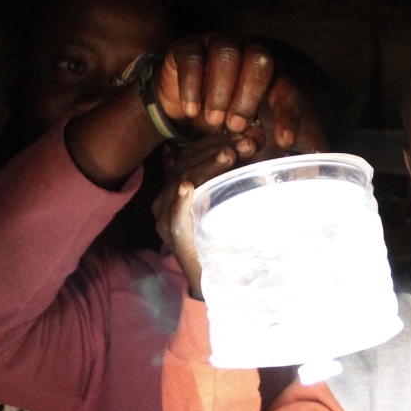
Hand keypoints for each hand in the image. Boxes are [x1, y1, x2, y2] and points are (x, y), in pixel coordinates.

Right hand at [154, 130, 267, 297]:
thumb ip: (227, 174)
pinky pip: (175, 213)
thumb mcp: (225, 198)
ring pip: (182, 181)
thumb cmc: (223, 236)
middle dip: (216, 150)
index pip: (191, 155)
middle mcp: (165, 198)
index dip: (215, 142)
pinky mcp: (171, 233)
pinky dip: (180, 199)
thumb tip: (245, 141)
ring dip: (206, 166)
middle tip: (244, 142)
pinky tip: (187, 187)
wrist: (216, 275)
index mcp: (176, 186)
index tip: (243, 135)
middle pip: (187, 164)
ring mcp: (165, 215)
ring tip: (229, 154)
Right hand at [156, 34, 300, 149]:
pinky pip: (192, 59)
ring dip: (221, 90)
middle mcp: (247, 52)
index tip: (284, 141)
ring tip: (214, 120)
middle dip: (249, 96)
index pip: (286, 90)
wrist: (179, 100)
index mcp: (268, 73)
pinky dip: (192, 86)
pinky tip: (191, 111)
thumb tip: (256, 142)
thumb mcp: (236, 129)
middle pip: (259, 60)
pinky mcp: (188, 47)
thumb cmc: (218, 114)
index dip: (288, 115)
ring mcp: (217, 44)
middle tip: (235, 126)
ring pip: (226, 55)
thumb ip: (250, 135)